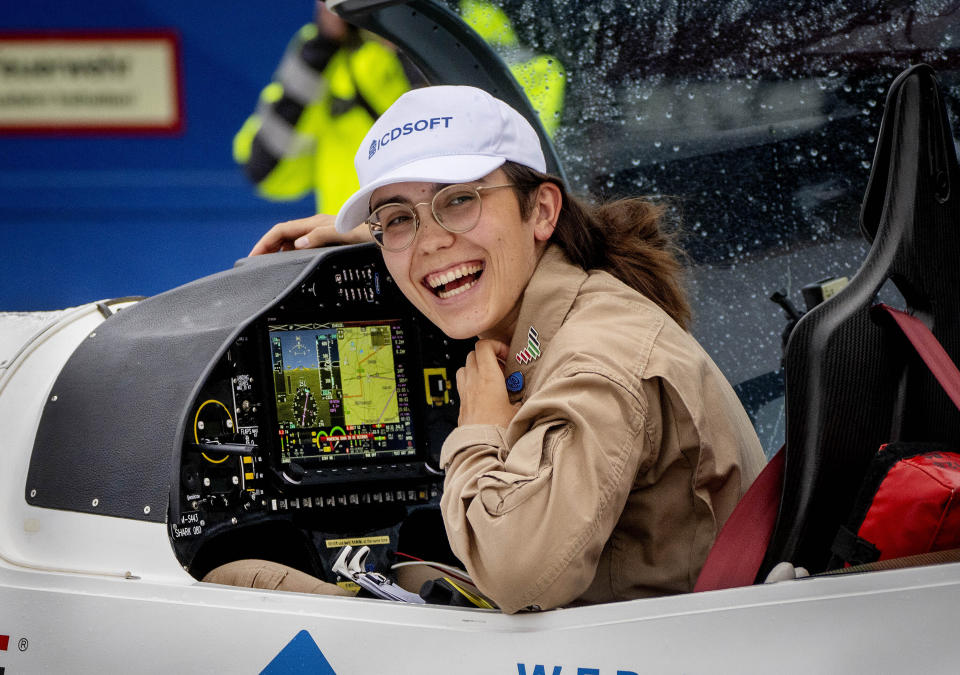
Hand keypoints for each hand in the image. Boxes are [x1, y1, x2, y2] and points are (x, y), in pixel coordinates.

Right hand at [248, 213, 371, 255]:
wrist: (388, 228)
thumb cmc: (369, 230)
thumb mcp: (345, 233)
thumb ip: (322, 236)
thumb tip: (298, 244)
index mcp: (315, 223)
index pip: (280, 230)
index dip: (264, 242)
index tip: (252, 257)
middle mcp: (316, 226)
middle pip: (283, 235)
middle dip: (266, 247)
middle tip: (255, 264)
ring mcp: (322, 232)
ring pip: (293, 239)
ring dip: (278, 250)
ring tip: (269, 265)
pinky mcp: (330, 238)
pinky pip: (304, 244)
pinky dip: (292, 252)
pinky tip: (294, 263)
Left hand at [456, 340, 520, 427]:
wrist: (480, 448)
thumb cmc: (498, 431)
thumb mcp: (519, 411)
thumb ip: (523, 399)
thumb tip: (526, 396)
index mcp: (488, 378)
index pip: (484, 346)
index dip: (496, 346)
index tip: (507, 356)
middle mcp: (473, 382)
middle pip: (473, 354)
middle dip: (488, 355)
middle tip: (501, 366)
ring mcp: (465, 392)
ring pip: (465, 367)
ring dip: (476, 367)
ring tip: (490, 378)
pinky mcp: (462, 404)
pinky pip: (462, 384)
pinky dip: (471, 382)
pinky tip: (483, 394)